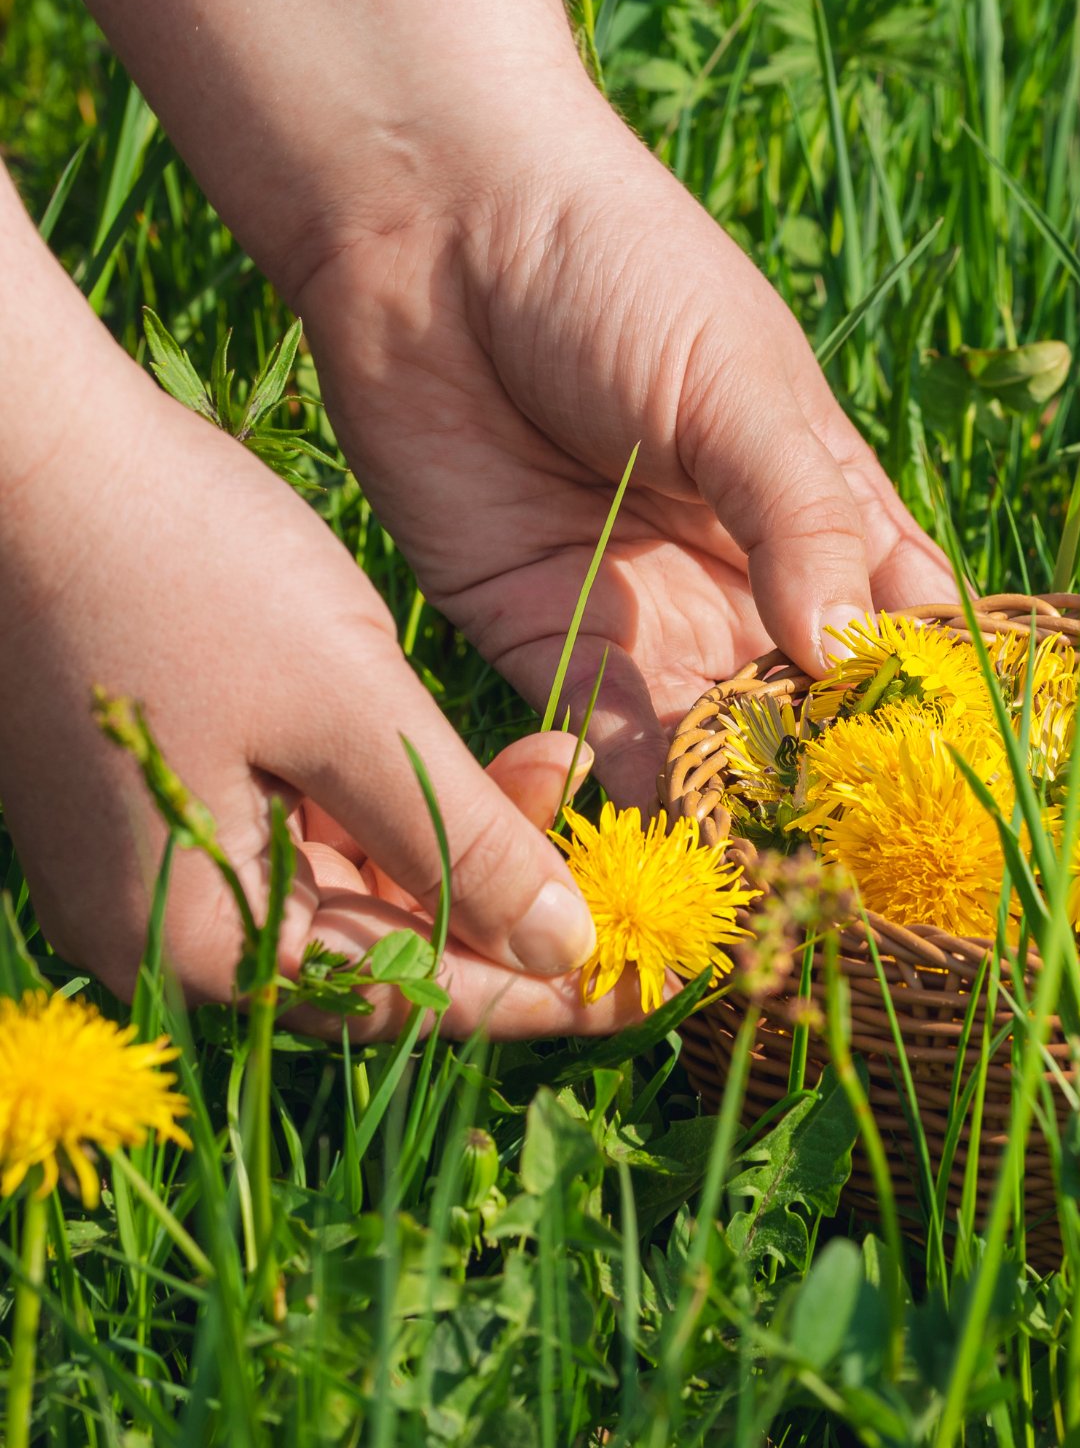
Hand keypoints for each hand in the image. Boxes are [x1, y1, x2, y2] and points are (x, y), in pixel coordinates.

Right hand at [0, 302, 634, 1039]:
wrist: (27, 448)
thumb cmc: (185, 568)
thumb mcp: (353, 712)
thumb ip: (464, 844)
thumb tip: (570, 958)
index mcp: (204, 942)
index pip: (415, 999)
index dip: (545, 990)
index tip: (649, 981)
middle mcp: (166, 934)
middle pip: (385, 952)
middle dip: (511, 902)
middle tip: (621, 859)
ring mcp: (154, 867)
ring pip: (355, 890)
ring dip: (462, 839)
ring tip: (558, 763)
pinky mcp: (161, 798)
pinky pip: (305, 837)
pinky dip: (394, 803)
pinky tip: (476, 752)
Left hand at [293, 83, 954, 802]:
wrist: (431, 230)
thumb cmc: (617, 271)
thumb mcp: (739, 387)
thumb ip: (801, 518)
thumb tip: (851, 654)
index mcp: (821, 508)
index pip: (899, 627)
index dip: (924, 700)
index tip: (951, 780)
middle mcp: (743, 580)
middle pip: (808, 709)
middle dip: (828, 780)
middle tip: (853, 861)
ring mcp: (646, 616)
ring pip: (710, 743)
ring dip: (734, 805)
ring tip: (765, 873)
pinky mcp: (542, 639)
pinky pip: (599, 740)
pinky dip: (632, 794)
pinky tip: (665, 839)